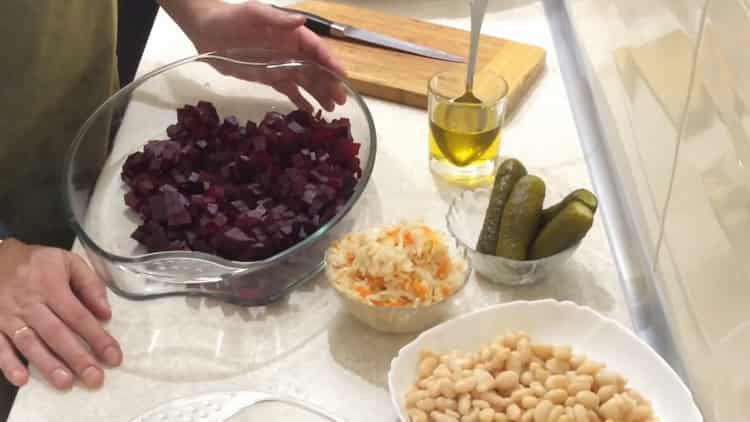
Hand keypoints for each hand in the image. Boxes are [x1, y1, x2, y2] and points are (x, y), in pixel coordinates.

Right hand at [0, 239, 121, 389]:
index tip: (113, 358)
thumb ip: (90, 285)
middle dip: (76, 358)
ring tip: (65, 384)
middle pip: (56, 334)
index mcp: (51, 286)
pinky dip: (8, 364)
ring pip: (29, 343)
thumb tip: (106, 314)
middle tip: (94, 378)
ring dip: (47, 365)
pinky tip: (22, 380)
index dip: (97, 338)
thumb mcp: (68, 261)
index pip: (78, 316)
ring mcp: (7, 315)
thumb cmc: (37, 262)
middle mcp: (29, 303)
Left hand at [160, 0, 347, 110]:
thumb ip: (277, 18)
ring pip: (306, 82)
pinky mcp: (269, 78)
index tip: (343, 76)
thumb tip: (301, 21)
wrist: (206, 30)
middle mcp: (291, 51)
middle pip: (316, 69)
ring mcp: (281, 66)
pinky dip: (300, 101)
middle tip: (341, 100)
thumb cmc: (231, 18)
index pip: (317, 50)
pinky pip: (289, 91)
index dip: (331, 62)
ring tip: (331, 110)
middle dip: (329, 84)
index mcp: (292, 35)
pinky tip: (311, 112)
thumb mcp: (254, 13)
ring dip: (319, 95)